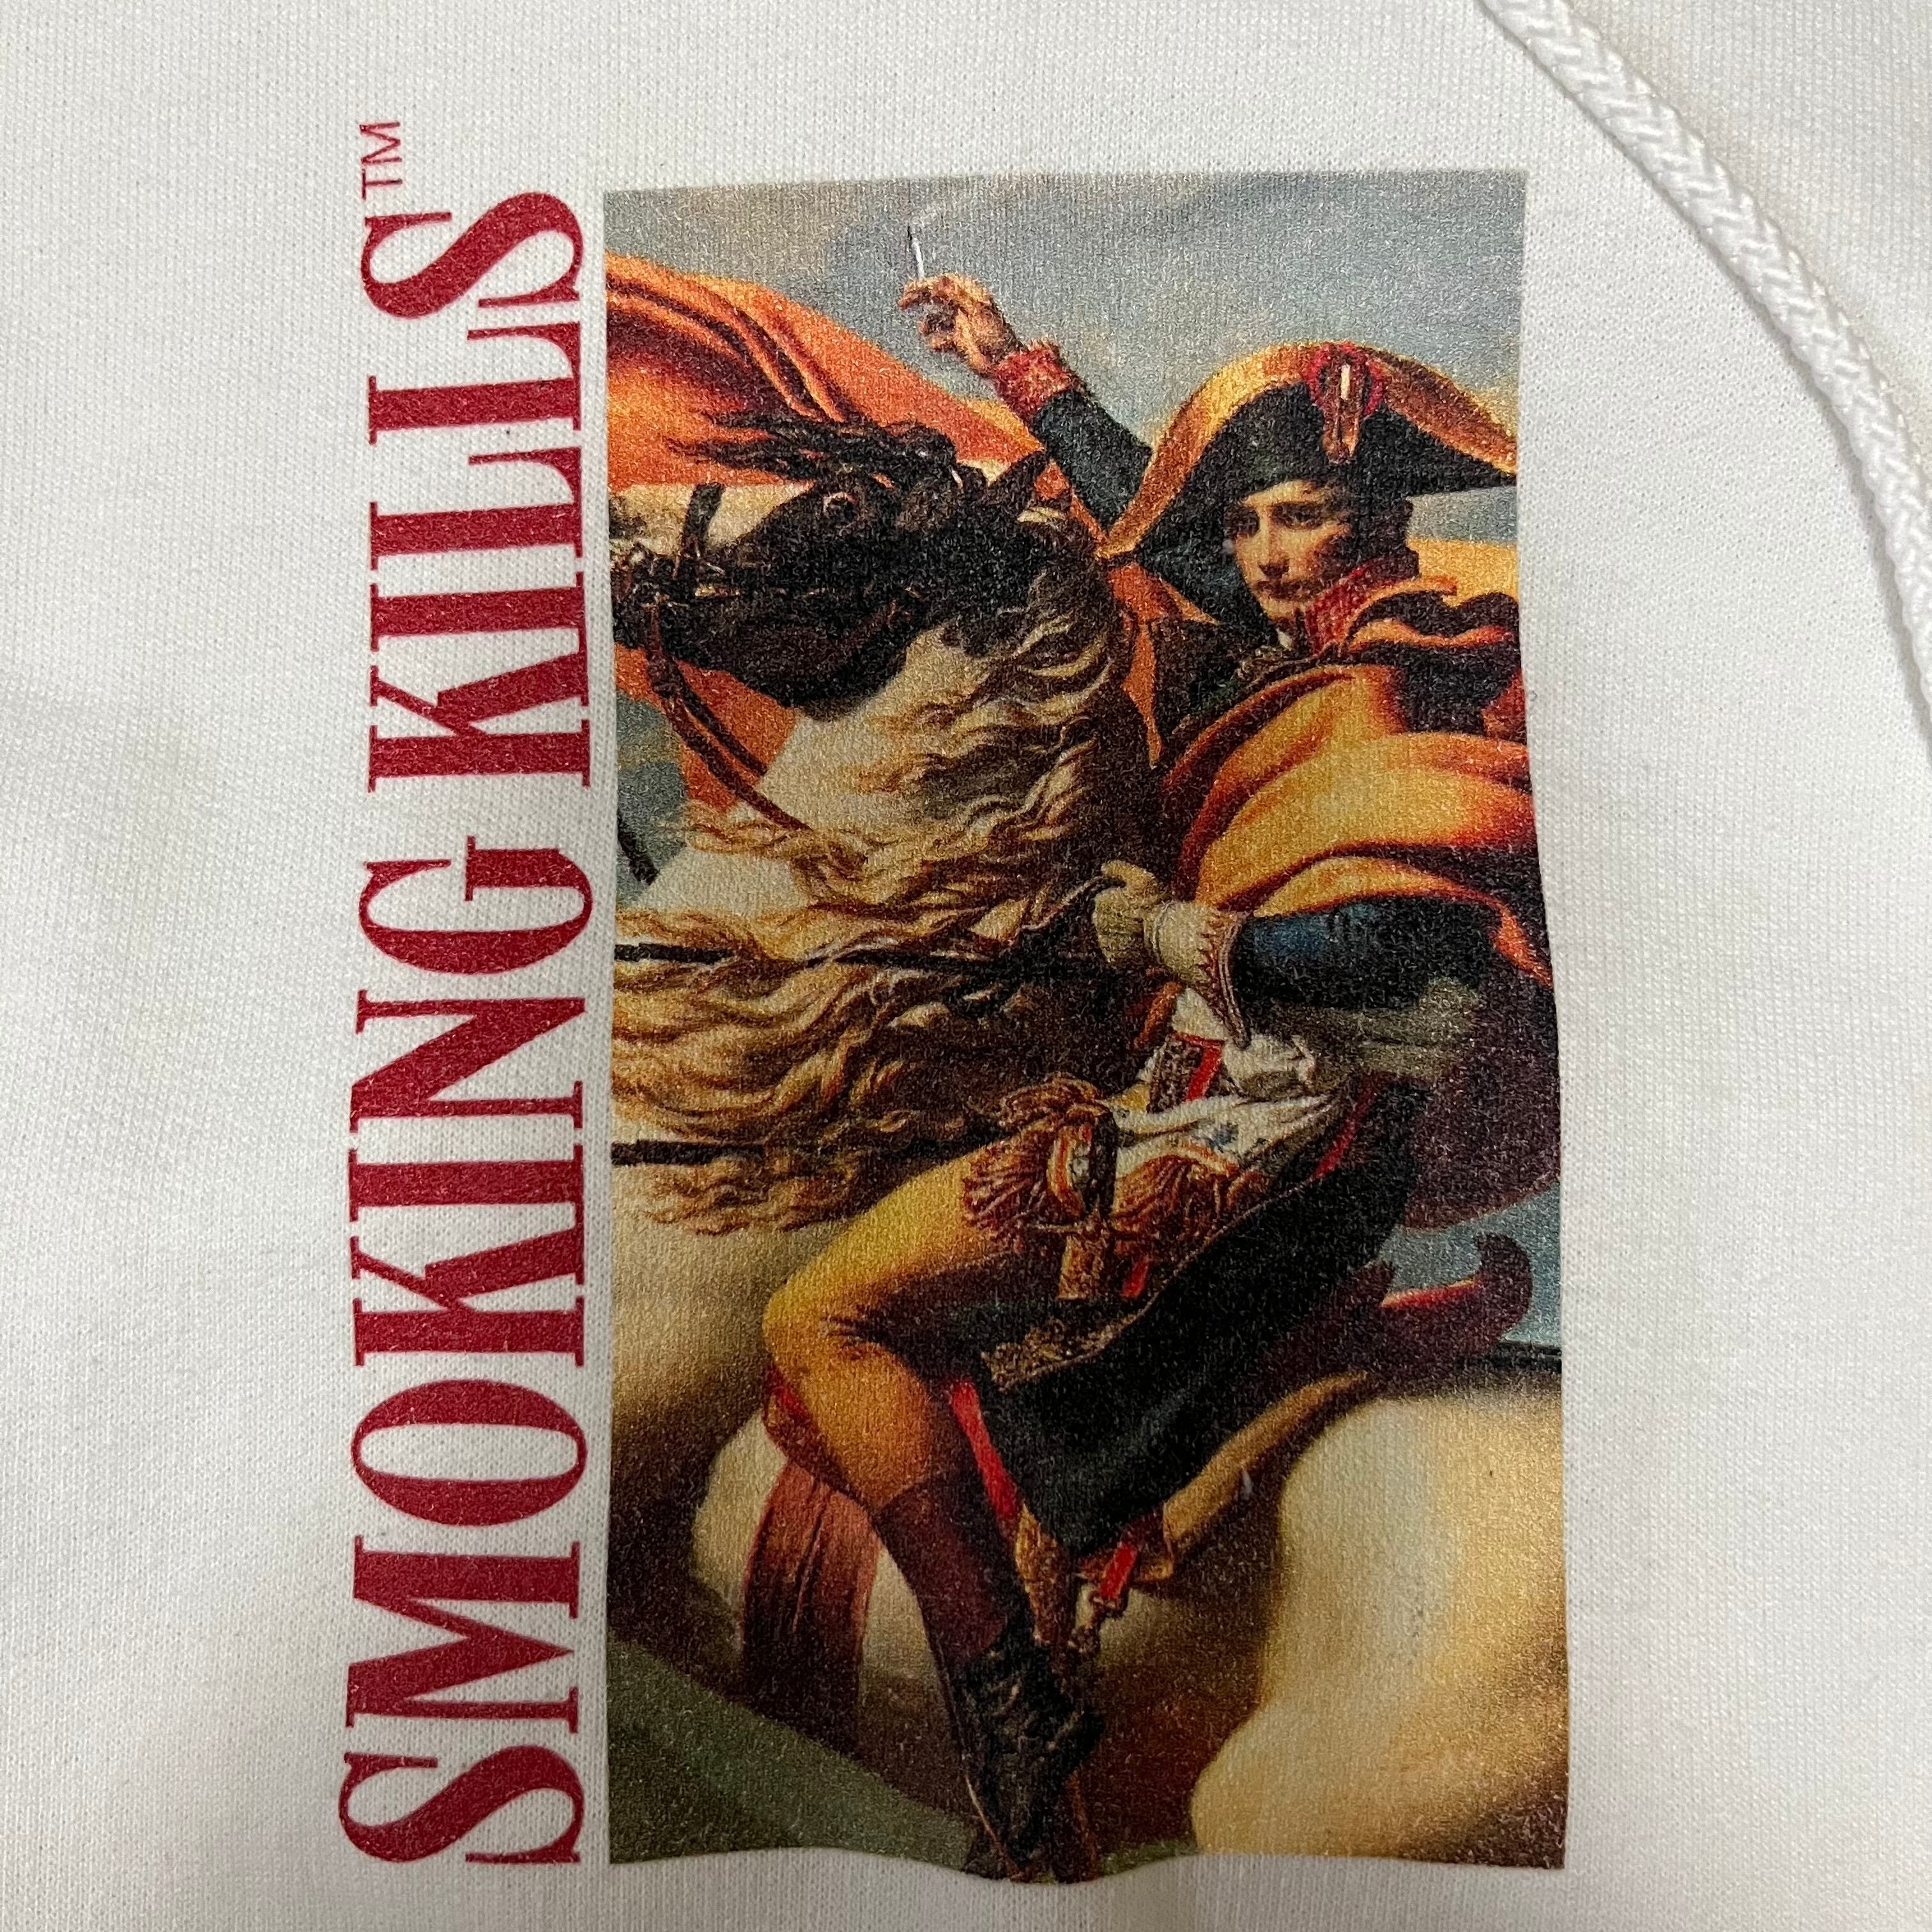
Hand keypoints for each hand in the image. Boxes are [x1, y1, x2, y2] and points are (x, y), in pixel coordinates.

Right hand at [898, 273, 1024, 378]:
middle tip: (903, 302)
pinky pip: (942, 339)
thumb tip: (939, 280)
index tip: (913, 288)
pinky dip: (937, 342)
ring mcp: (962, 324)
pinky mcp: (959, 342)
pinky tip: (936, 346)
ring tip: (923, 330)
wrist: (1003, 365)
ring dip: (928, 323)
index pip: (946, 282)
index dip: (929, 283)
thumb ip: (956, 295)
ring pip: (937, 319)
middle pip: (938, 297)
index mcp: (972, 295)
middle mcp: (965, 307)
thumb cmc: (995, 336)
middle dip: (920, 298)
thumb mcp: (975, 311)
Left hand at [1091, 860, 1166, 970]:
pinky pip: (1114, 952)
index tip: (1133, 903)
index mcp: (1103, 901)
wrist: (1167, 934)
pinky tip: (1137, 945)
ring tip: (1139, 933)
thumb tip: (1104, 867)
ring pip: (1108, 935)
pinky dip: (1122, 949)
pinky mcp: (1113, 958)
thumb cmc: (1156, 904)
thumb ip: (1120, 869)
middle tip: (1137, 918)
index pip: (1103, 900)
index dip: (1119, 901)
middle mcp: (1099, 922)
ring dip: (1119, 933)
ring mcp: (1105, 941)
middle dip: (1116, 918)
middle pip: (1104, 918)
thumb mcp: (1141, 878)